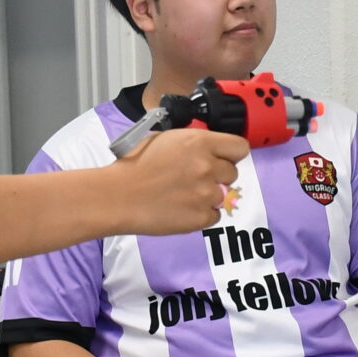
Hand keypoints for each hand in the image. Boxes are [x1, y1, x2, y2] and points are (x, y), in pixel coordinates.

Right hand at [110, 130, 248, 234]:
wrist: (118, 196)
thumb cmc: (134, 165)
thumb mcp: (165, 139)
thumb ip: (193, 143)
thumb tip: (209, 149)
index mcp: (200, 142)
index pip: (240, 148)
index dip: (231, 154)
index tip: (223, 158)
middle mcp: (207, 167)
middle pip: (232, 173)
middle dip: (217, 175)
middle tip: (195, 178)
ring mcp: (206, 194)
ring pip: (222, 195)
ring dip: (208, 195)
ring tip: (183, 195)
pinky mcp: (200, 218)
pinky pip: (214, 215)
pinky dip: (201, 214)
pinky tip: (182, 208)